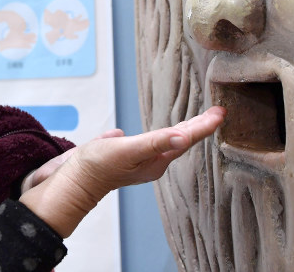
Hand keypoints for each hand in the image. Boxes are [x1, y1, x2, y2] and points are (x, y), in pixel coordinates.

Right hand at [19, 106, 225, 237]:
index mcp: (157, 159)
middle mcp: (151, 160)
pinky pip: (149, 142)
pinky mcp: (126, 154)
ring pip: (167, 141)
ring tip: (198, 121)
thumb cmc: (98, 167)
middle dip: (199, 125)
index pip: (187, 138)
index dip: (204, 125)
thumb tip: (183, 138)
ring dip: (182, 129)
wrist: (72, 181)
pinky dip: (160, 134)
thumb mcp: (128, 151)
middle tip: (217, 112)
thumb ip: (156, 143)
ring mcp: (139, 158)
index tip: (221, 113)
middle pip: (181, 139)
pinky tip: (162, 133)